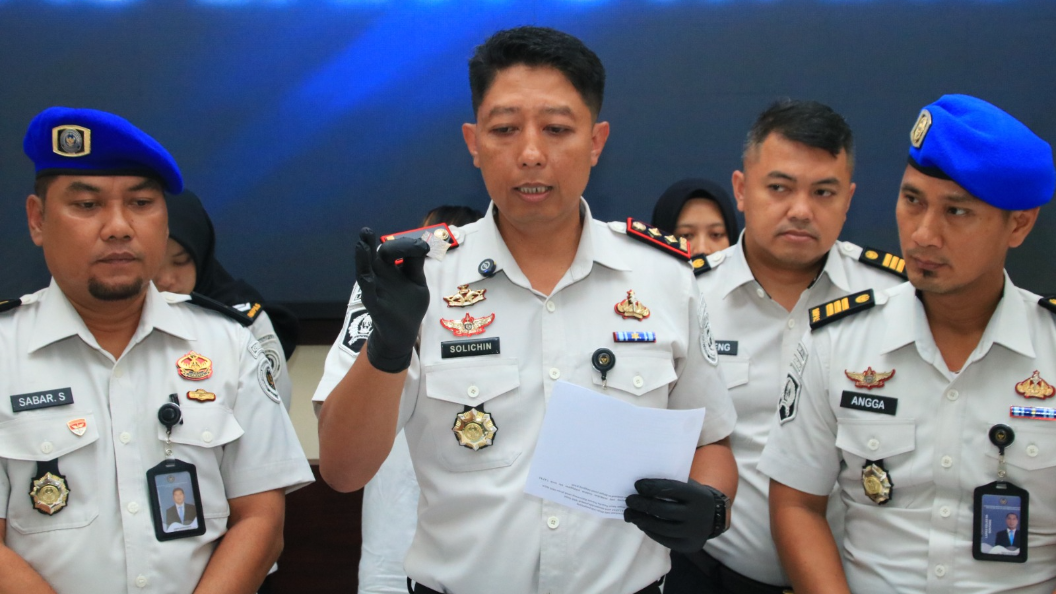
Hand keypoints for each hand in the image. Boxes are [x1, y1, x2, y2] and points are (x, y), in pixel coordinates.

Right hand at [354, 228, 429, 371]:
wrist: (403, 334)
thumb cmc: (409, 306)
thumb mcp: (417, 283)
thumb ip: (416, 266)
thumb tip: (420, 246)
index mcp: (392, 269)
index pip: (396, 250)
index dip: (409, 246)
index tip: (422, 248)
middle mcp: (381, 276)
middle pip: (379, 256)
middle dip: (379, 245)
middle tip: (369, 231)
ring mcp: (376, 290)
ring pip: (367, 270)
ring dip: (364, 257)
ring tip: (362, 241)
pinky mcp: (375, 306)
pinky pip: (369, 294)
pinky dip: (367, 283)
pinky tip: (366, 275)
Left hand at [624, 478, 722, 552]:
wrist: (713, 516)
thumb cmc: (691, 497)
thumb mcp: (687, 485)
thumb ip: (668, 484)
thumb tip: (639, 487)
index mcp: (697, 496)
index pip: (672, 489)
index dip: (652, 487)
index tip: (637, 485)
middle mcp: (698, 515)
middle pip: (664, 510)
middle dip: (643, 505)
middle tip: (629, 500)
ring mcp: (693, 533)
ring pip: (662, 528)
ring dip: (642, 520)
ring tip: (630, 514)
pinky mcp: (688, 545)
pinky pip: (664, 539)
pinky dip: (649, 531)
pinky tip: (641, 523)